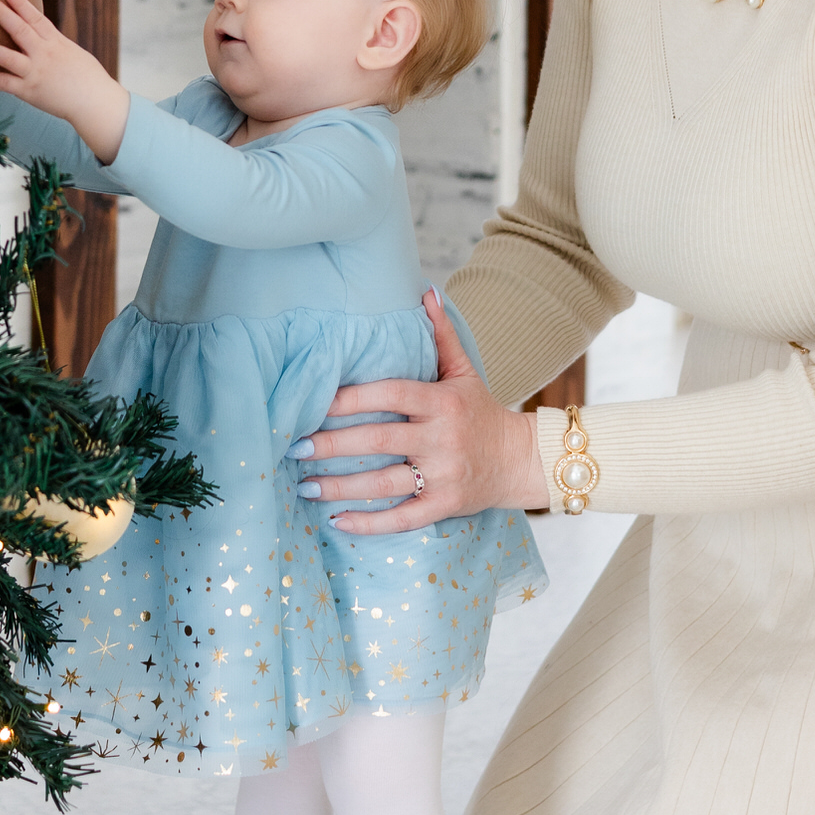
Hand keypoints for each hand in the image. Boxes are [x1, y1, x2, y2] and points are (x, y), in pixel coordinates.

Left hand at [0, 0, 129, 163]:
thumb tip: (41, 33)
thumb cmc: (87, 77)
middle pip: (21, 31)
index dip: (22, 4)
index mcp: (57, 43)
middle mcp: (45, 55)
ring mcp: (36, 73)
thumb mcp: (73, 53)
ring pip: (8, 57)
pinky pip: (4, 83)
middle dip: (3, 15)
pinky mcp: (29, 91)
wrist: (95, 102)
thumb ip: (54, 43)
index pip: (37, 18)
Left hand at [294, 289, 542, 536]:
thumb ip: (441, 334)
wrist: (520, 460)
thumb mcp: (464, 371)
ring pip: (384, 482)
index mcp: (442, 402)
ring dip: (341, 486)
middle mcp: (442, 438)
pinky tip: (337, 520)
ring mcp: (443, 476)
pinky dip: (369, 523)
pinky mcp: (445, 506)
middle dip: (332, 444)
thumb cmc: (481, 412)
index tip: (316, 403)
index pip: (391, 394)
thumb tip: (425, 291)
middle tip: (295, 446)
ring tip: (304, 485)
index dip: (352, 398)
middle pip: (378, 439)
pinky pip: (402, 518)